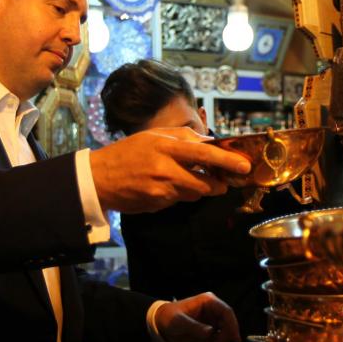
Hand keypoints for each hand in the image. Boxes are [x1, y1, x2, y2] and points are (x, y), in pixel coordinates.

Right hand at [90, 127, 249, 212]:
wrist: (98, 178)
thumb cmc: (127, 153)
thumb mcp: (153, 136)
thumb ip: (183, 138)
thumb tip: (210, 142)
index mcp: (166, 147)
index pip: (204, 154)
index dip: (227, 161)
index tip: (244, 166)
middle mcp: (165, 169)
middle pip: (205, 184)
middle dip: (217, 185)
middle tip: (222, 182)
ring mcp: (161, 190)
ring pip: (193, 195)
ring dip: (197, 190)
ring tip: (184, 180)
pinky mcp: (156, 205)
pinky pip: (178, 201)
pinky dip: (178, 195)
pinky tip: (165, 187)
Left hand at [154, 292, 239, 341]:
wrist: (161, 325)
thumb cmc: (168, 317)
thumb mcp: (178, 322)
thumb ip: (194, 327)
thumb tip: (211, 333)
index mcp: (208, 302)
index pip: (226, 312)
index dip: (233, 325)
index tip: (235, 339)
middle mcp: (213, 311)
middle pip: (227, 327)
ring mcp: (213, 322)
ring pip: (223, 338)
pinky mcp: (211, 332)